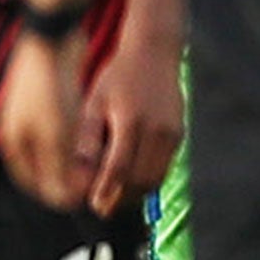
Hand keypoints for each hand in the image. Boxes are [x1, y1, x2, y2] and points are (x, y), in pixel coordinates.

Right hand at [0, 31, 90, 211]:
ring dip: (82, 159)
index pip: (38, 185)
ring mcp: (37, 117)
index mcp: (17, 145)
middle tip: (105, 184)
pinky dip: (85, 137)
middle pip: (50, 170)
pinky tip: (106, 136)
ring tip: (109, 163)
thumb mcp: (57, 132)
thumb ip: (61, 167)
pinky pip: (70, 129)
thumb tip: (71, 199)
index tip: (92, 200)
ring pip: (62, 150)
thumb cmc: (51, 85)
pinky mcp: (54, 100)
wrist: (53, 35)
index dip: (63, 196)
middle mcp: (24, 134)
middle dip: (74, 179)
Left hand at [75, 31, 183, 216]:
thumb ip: (87, 140)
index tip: (94, 206)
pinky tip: (131, 178)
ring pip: (156, 178)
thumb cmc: (118, 77)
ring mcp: (172, 132)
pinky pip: (164, 166)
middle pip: (141, 180)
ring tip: (116, 196)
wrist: (154, 53)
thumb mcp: (94, 103)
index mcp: (131, 120)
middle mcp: (157, 129)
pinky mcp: (179, 133)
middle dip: (121, 199)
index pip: (119, 168)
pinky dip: (148, 179)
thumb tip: (80, 174)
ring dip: (136, 193)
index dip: (106, 192)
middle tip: (102, 206)